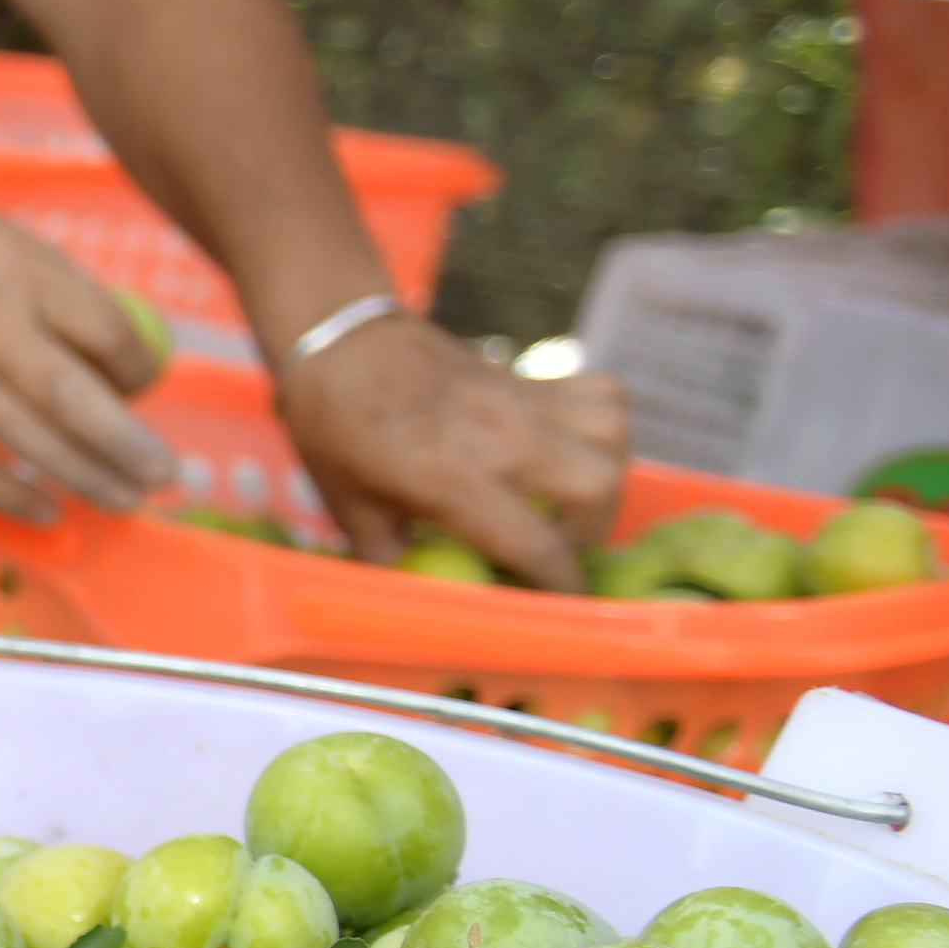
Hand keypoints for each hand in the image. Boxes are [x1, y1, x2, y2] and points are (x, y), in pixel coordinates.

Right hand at [0, 185, 178, 521]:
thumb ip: (48, 282)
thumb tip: (107, 341)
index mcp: (14, 272)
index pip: (102, 330)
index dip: (139, 366)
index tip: (144, 381)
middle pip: (73, 399)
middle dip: (128, 444)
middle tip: (166, 473)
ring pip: (29, 442)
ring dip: (87, 479)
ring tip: (128, 499)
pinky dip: (13, 498)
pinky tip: (50, 513)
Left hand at [276, 309, 627, 586]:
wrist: (339, 342)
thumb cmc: (337, 434)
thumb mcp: (352, 512)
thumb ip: (397, 561)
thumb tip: (432, 605)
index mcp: (450, 478)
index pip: (535, 543)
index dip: (558, 584)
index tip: (560, 602)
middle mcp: (499, 437)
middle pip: (596, 487)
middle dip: (590, 530)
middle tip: (554, 542)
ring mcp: (522, 400)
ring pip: (611, 437)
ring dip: (604, 477)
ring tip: (568, 499)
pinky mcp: (531, 376)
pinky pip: (604, 395)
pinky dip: (604, 425)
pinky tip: (571, 448)